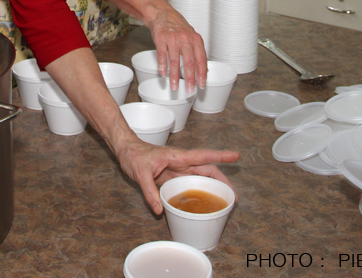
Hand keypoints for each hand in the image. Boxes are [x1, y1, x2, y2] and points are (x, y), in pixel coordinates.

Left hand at [115, 138, 239, 214]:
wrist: (126, 150)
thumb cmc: (134, 155)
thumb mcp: (140, 173)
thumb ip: (149, 192)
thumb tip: (159, 210)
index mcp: (178, 157)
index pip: (203, 156)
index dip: (220, 156)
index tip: (236, 156)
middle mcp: (181, 162)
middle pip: (207, 170)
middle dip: (223, 181)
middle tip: (234, 196)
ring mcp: (178, 169)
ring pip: (201, 177)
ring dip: (213, 187)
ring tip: (224, 201)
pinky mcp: (172, 176)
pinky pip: (190, 184)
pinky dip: (199, 191)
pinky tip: (202, 202)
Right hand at [146, 4, 207, 91]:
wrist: (162, 13)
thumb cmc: (178, 26)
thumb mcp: (192, 36)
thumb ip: (198, 52)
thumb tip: (204, 70)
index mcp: (195, 39)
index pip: (201, 59)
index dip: (202, 74)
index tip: (201, 85)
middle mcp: (185, 39)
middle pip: (189, 62)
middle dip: (190, 78)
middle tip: (189, 89)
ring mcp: (172, 38)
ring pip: (174, 61)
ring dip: (174, 76)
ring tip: (174, 86)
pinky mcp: (160, 38)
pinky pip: (162, 54)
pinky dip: (162, 66)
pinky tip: (163, 74)